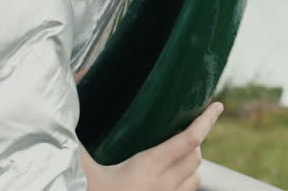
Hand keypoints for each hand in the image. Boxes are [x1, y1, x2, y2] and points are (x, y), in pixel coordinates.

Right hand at [80, 102, 223, 190]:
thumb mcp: (83, 168)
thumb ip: (78, 142)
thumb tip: (69, 109)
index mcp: (147, 168)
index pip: (188, 140)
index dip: (206, 121)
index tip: (217, 106)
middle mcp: (163, 186)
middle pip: (196, 156)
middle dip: (195, 139)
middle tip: (186, 126)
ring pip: (196, 176)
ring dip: (192, 161)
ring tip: (180, 151)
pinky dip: (187, 179)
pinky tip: (174, 174)